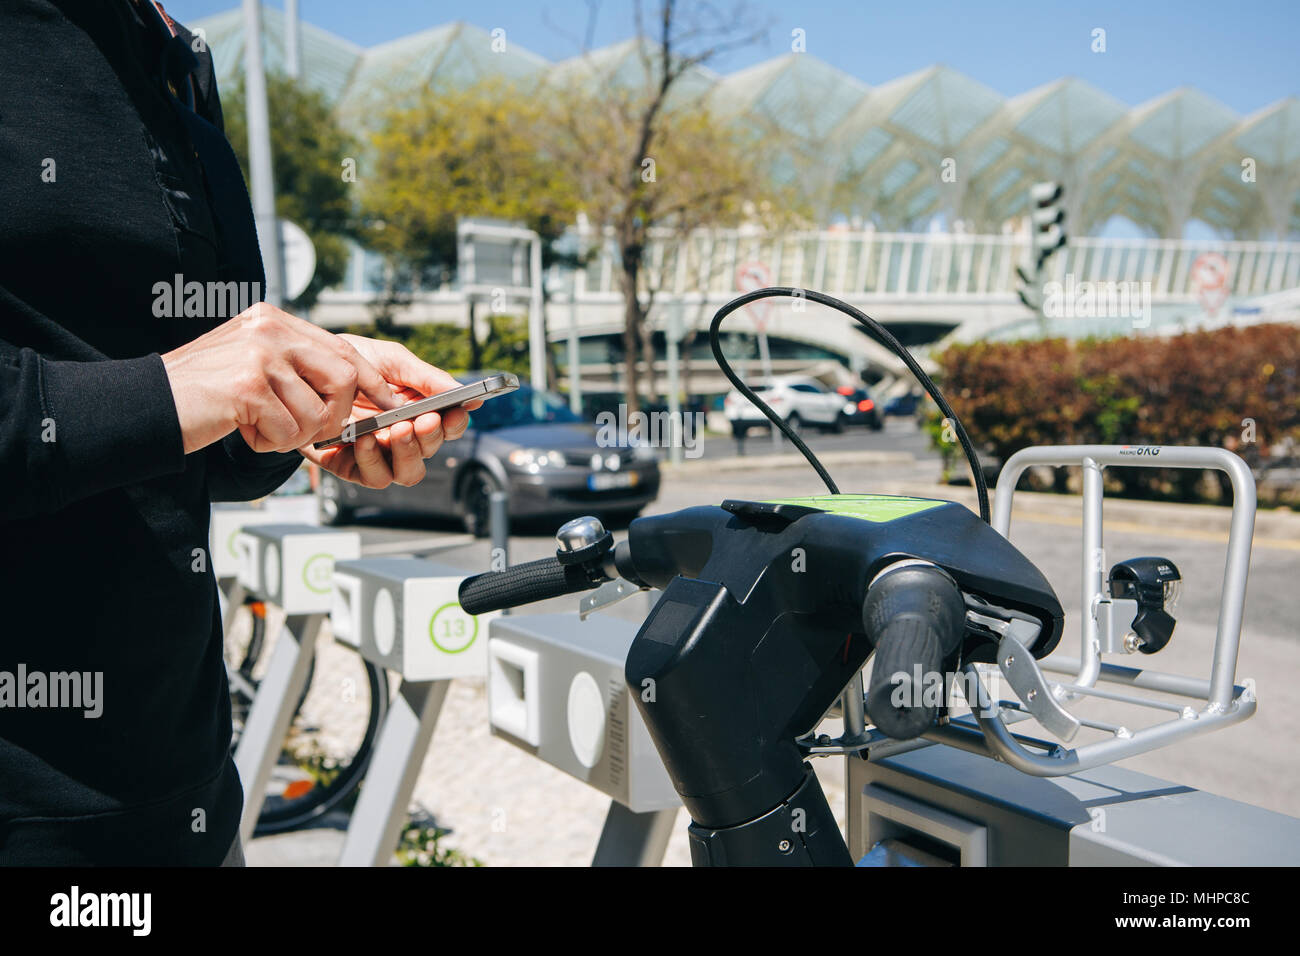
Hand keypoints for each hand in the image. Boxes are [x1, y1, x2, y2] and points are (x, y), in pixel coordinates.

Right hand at [162, 303, 398, 454]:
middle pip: (345, 376)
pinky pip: (288, 429)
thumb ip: (294, 365)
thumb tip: (350, 387)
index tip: (391, 405)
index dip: (372, 382)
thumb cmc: (204, 395)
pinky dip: (270, 442)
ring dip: (293, 434)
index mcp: (274, 320)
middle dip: (335, 414)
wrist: (146, 405)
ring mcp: (259, 354)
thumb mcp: (252, 364)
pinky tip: (243, 430)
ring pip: (317, 411)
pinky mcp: (247, 386)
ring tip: (258, 426)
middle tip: (304, 428)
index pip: (343, 348)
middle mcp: (270, 329)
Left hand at [297, 334, 478, 489]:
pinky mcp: (351, 466)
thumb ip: (426, 377)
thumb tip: (466, 395)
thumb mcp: (390, 361)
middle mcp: (402, 437)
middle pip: (431, 450)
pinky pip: (374, 477)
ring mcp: (379, 454)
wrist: (301, 371)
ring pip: (409, 473)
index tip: (454, 411)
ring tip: (397, 429)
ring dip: (408, 454)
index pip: (449, 426)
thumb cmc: (348, 363)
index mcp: (418, 410)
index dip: (455, 423)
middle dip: (430, 436)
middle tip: (424, 419)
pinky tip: (365, 439)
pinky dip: (373, 461)